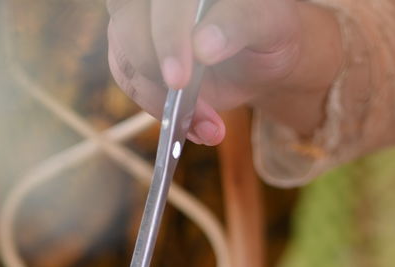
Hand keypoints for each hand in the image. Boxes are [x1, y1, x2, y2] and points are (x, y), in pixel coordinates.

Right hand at [106, 0, 338, 143]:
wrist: (259, 56)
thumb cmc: (267, 31)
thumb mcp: (269, 24)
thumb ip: (240, 23)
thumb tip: (202, 46)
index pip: (164, 2)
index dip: (167, 36)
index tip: (178, 79)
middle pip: (129, 24)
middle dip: (156, 70)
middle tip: (189, 108)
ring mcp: (139, 20)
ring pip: (124, 57)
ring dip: (159, 99)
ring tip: (207, 126)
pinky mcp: (133, 53)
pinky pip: (130, 82)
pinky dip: (158, 109)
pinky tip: (195, 127)